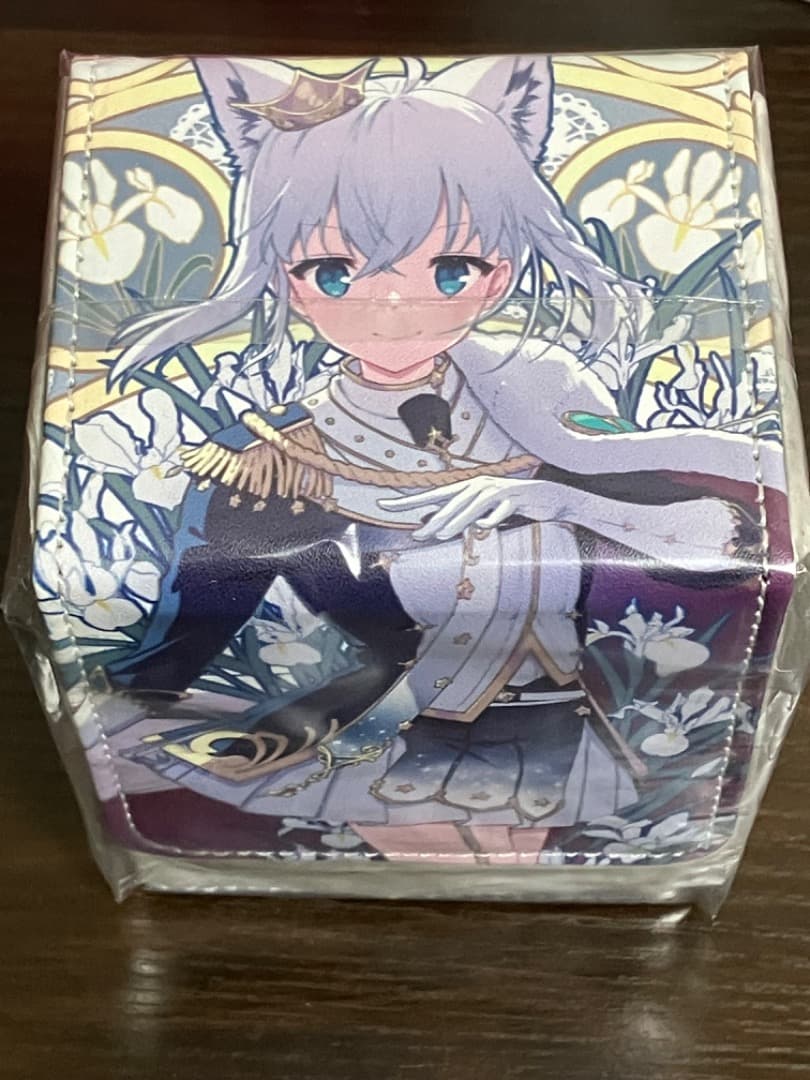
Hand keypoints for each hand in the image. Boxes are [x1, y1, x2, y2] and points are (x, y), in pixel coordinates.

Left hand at [378, 476, 563, 541]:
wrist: (549, 497)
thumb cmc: (510, 505)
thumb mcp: (482, 511)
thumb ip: (460, 516)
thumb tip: (433, 527)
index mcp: (466, 487)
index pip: (432, 495)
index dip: (408, 500)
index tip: (383, 505)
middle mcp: (478, 485)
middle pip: (451, 502)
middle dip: (433, 519)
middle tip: (418, 535)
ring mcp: (498, 490)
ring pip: (472, 506)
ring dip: (457, 520)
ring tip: (442, 535)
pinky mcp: (516, 497)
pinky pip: (500, 510)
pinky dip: (491, 520)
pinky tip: (484, 527)